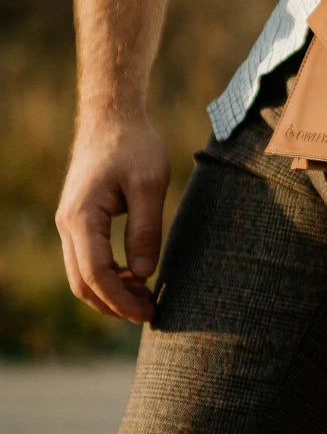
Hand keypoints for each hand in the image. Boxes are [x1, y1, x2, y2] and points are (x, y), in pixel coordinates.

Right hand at [55, 112, 169, 323]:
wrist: (111, 119)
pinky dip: (108, 278)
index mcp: (81, 218)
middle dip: (115, 305)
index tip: (149, 314)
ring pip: (81, 275)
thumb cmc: (133, 147)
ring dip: (111, 294)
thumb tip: (143, 274)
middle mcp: (67, 224)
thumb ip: (145, 230)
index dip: (121, 301)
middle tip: (151, 314)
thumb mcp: (149, 186)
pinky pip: (86, 260)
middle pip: (82, 283)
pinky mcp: (79, 221)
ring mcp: (70, 223)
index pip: (95, 275)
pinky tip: (136, 279)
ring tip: (146, 300)